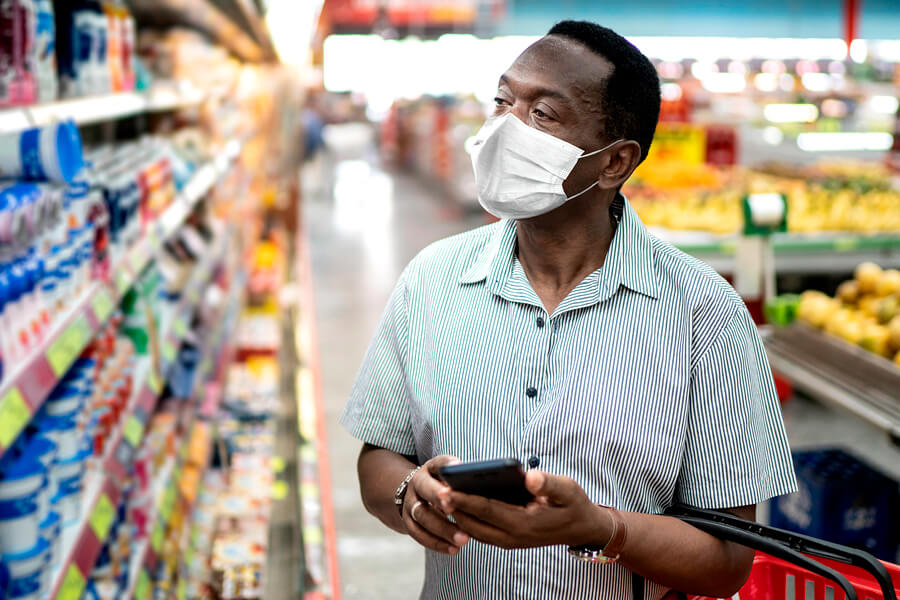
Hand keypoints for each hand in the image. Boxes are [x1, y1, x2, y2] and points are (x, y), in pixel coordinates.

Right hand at [402, 455, 470, 555]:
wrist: (415, 494)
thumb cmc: (443, 485)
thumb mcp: (449, 476)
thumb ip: (463, 479)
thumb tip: (490, 486)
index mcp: (430, 468)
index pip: (438, 463)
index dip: (447, 465)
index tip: (458, 468)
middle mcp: (417, 484)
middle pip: (426, 490)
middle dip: (439, 499)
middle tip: (453, 508)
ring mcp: (410, 504)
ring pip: (422, 516)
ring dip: (442, 529)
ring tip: (463, 539)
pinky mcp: (408, 522)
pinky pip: (419, 534)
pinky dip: (436, 543)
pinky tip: (453, 549)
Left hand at [437, 470, 611, 549]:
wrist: (583, 528)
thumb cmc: (574, 504)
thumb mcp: (568, 489)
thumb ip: (548, 483)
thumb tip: (529, 477)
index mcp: (524, 523)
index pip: (486, 510)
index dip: (464, 499)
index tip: (444, 490)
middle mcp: (513, 536)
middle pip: (474, 523)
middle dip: (453, 509)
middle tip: (434, 492)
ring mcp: (510, 541)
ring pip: (475, 531)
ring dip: (458, 516)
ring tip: (441, 498)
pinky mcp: (509, 540)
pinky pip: (482, 533)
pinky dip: (468, 521)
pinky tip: (458, 506)